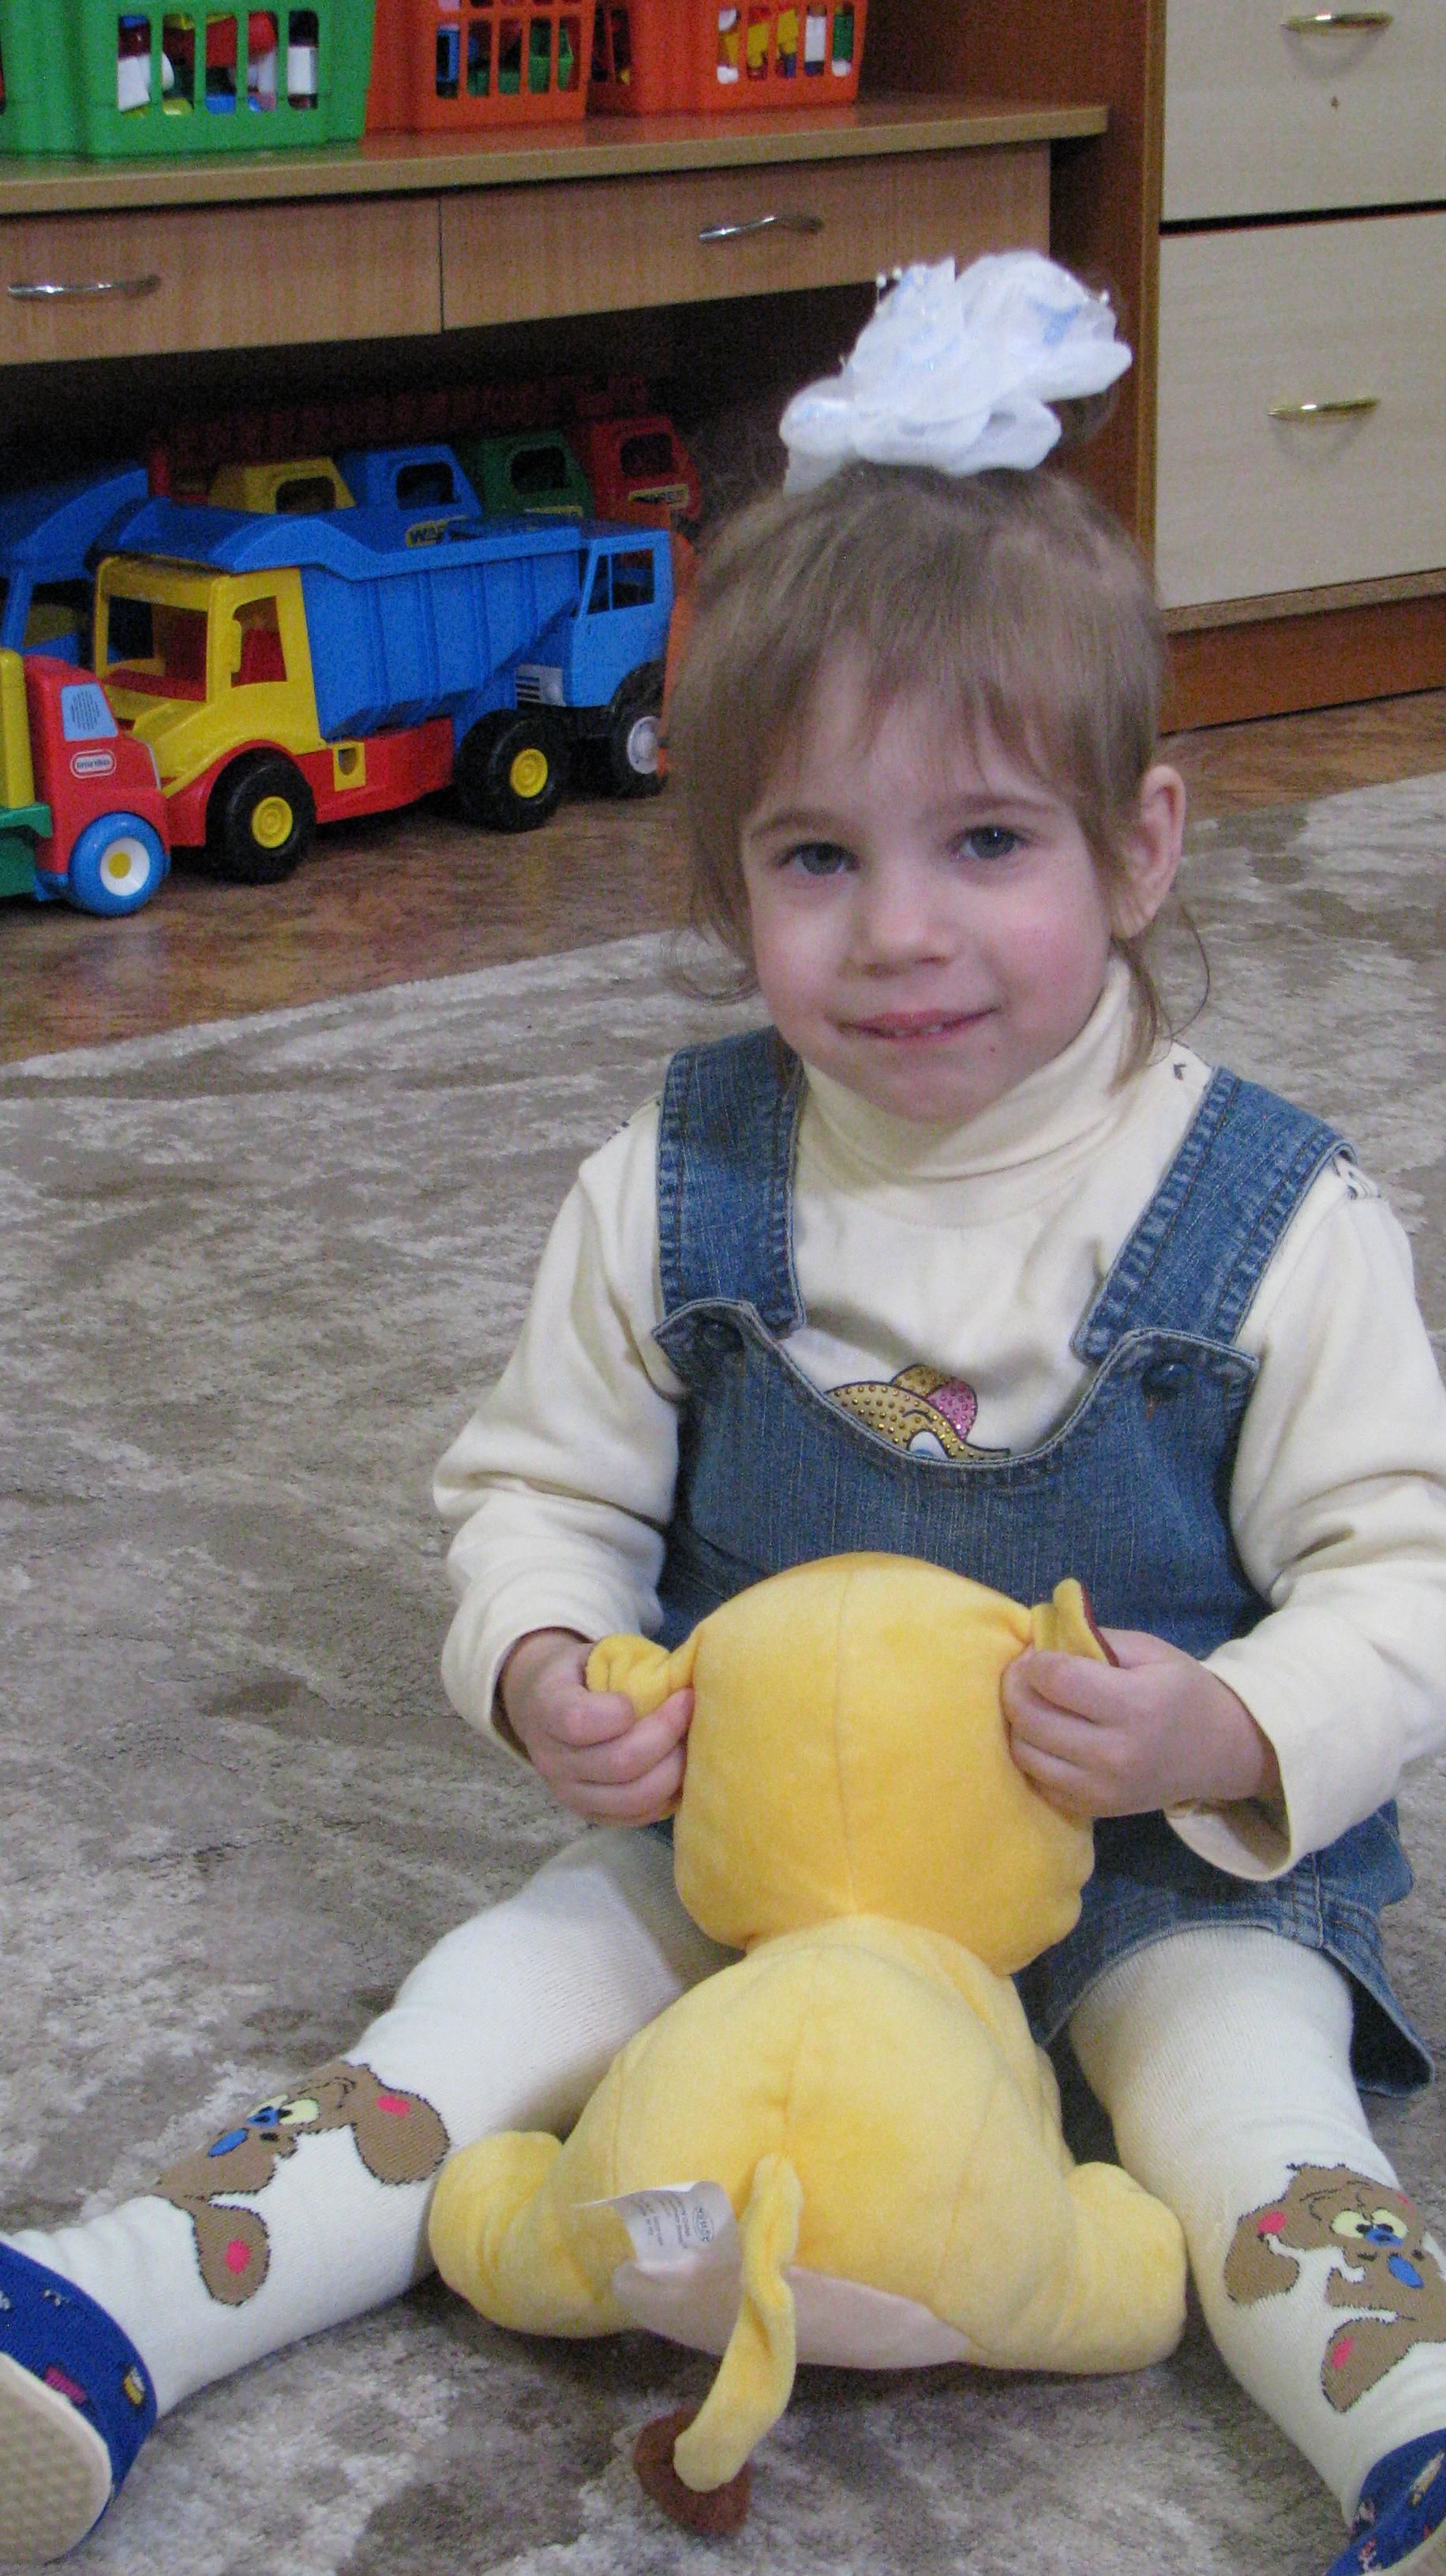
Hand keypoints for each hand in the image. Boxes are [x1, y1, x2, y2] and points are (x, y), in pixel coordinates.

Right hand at [498, 1628, 692, 1825]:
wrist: (542, 1709)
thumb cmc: (580, 1676)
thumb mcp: (594, 1654)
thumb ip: (630, 1664)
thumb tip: (688, 1677)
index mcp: (546, 1709)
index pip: (578, 1721)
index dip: (621, 1711)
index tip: (650, 1690)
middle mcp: (551, 1759)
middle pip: (618, 1763)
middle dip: (666, 1735)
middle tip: (690, 1707)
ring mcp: (570, 1794)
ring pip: (632, 1798)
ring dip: (674, 1770)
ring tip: (690, 1742)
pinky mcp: (590, 1816)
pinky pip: (637, 1817)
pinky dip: (667, 1795)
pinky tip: (680, 1769)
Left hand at [1001, 1627, 1280, 1821]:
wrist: (1219, 1752)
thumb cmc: (1182, 1691)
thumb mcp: (1149, 1650)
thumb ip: (1092, 1639)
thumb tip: (1038, 1638)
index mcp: (1134, 1705)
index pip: (1055, 1679)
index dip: (1034, 1660)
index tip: (1039, 1653)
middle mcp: (1115, 1754)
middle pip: (1030, 1718)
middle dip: (1016, 1686)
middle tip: (1026, 1673)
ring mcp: (1102, 1789)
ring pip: (1024, 1753)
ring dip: (1018, 1722)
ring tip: (1035, 1703)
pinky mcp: (1094, 1810)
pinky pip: (1036, 1781)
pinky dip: (1034, 1755)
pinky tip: (1049, 1736)